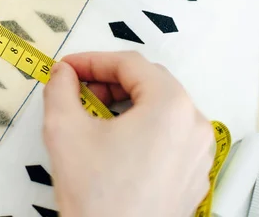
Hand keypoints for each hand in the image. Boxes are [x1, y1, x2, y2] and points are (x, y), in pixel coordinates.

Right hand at [43, 52, 214, 216]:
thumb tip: (64, 74)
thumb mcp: (64, 130)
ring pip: (160, 108)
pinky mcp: (193, 175)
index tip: (68, 68)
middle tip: (78, 89)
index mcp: (170, 106)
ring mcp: (198, 153)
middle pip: (149, 83)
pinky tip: (114, 142)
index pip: (129, 63)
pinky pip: (169, 135)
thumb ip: (60, 88)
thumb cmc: (97, 198)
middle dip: (109, 81)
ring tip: (94, 116)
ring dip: (126, 103)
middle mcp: (193, 126)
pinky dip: (142, 128)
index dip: (92, 60)